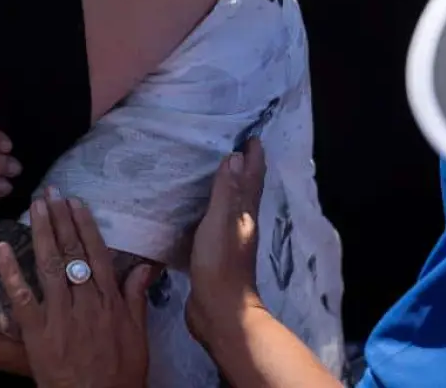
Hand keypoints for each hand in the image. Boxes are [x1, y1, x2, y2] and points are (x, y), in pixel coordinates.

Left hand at [0, 190, 157, 387]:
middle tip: (51, 192)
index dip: (85, 226)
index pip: (96, 254)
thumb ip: (136, 298)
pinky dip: (11, 271)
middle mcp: (85, 303)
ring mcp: (59, 316)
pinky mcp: (36, 332)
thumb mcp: (139, 337)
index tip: (76, 202)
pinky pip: (21, 297)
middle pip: (72, 253)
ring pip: (49, 265)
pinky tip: (2, 247)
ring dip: (41, 232)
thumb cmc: (120, 376)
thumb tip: (144, 265)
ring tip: (35, 205)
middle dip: (61, 220)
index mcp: (109, 303)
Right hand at [186, 138, 267, 342]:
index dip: (253, 157)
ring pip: (228, 205)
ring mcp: (227, 239)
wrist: (218, 311)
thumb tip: (236, 157)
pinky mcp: (213, 252)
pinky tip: (191, 206)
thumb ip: (227, 191)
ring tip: (208, 169)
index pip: (253, 178)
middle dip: (241, 167)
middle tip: (228, 144)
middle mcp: (241, 224)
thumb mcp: (222, 222)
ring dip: (224, 187)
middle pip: (244, 189)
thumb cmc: (220, 264)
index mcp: (246, 214)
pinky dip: (206, 208)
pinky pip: (210, 221)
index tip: (250, 134)